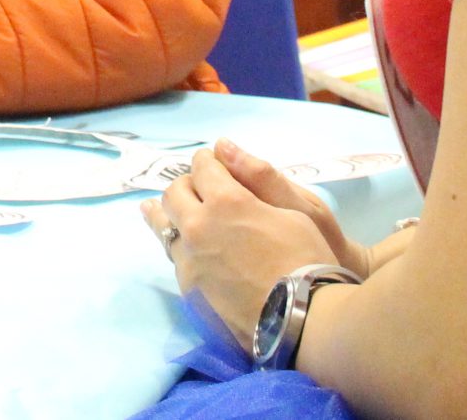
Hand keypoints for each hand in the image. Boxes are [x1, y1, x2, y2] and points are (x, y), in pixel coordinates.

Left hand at [140, 143, 359, 342]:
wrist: (303, 320)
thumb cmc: (308, 259)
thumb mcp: (295, 210)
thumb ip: (255, 176)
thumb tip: (222, 147)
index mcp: (226, 200)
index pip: (203, 167)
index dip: (208, 161)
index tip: (212, 163)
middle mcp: (198, 226)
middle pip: (175, 193)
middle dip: (186, 184)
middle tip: (197, 188)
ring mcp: (190, 259)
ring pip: (164, 226)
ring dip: (168, 214)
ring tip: (157, 208)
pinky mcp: (189, 288)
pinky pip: (175, 257)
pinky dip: (178, 245)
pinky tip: (183, 246)